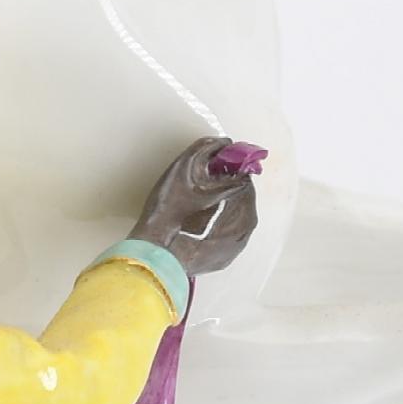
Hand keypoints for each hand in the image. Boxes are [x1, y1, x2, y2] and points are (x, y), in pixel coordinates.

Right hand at [131, 136, 261, 276]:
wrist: (154, 255)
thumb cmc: (169, 211)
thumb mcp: (182, 169)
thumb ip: (204, 147)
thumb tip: (222, 142)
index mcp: (243, 198)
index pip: (241, 176)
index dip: (225, 171)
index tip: (208, 172)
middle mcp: (248, 223)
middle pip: (238, 199)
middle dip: (223, 193)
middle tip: (198, 192)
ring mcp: (237, 245)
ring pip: (231, 220)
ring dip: (218, 213)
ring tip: (194, 213)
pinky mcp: (224, 261)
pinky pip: (222, 240)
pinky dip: (213, 233)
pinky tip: (194, 231)